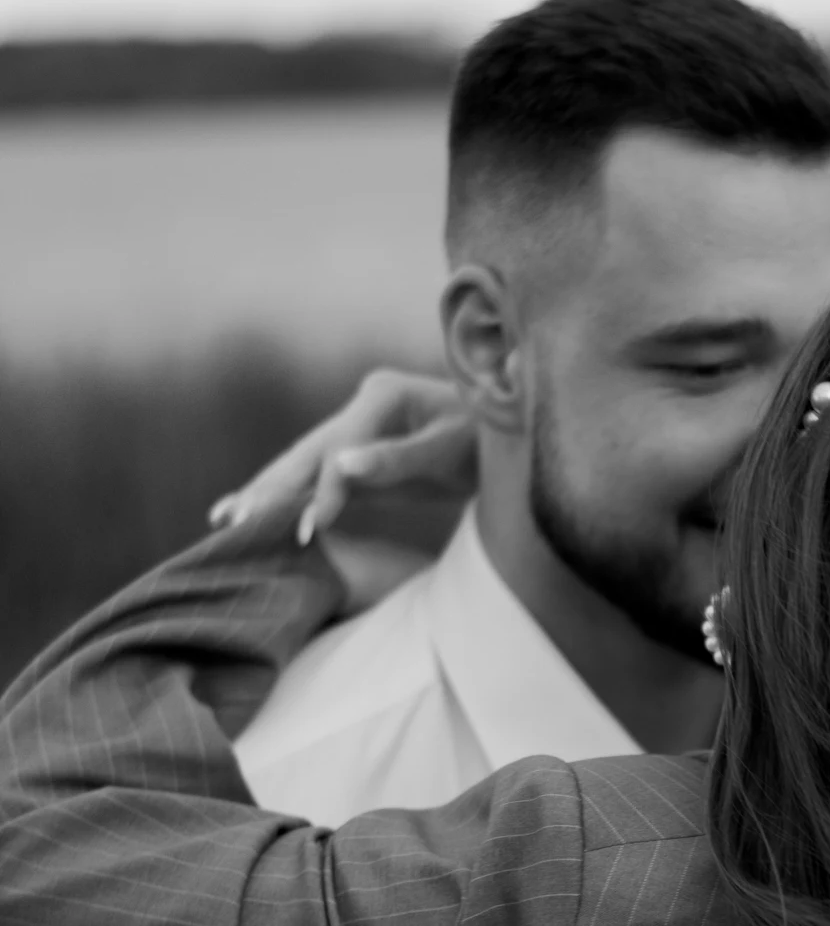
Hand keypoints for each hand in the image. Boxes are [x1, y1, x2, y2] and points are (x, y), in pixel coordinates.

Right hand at [208, 367, 475, 606]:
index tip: (306, 530)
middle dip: (269, 489)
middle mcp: (360, 408)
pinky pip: (315, 480)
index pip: (339, 450)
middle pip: (306, 453)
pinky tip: (244, 514)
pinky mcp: (357, 457)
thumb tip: (340, 468)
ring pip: (302, 466)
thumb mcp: (452, 450)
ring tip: (222, 521)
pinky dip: (283, 499)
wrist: (511, 435)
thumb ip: (398, 460)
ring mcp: (355, 431)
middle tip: (232, 522)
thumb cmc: (490, 440)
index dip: (321, 491)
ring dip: (264, 494)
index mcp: (381, 395)